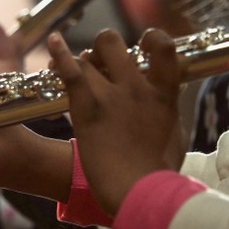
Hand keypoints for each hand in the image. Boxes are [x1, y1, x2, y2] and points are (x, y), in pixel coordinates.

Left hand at [47, 28, 187, 215]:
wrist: (138, 189)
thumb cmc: (159, 171)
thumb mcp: (175, 135)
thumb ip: (168, 112)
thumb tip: (165, 105)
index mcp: (164, 93)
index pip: (163, 49)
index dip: (152, 39)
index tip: (142, 44)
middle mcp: (137, 86)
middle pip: (114, 45)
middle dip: (104, 47)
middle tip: (99, 61)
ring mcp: (110, 94)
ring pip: (88, 57)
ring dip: (80, 61)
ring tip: (73, 69)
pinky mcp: (86, 105)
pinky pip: (70, 70)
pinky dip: (59, 53)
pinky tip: (53, 40)